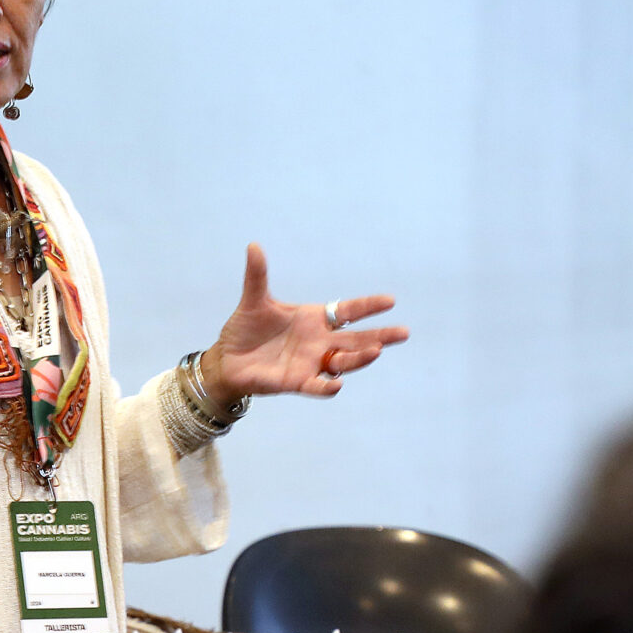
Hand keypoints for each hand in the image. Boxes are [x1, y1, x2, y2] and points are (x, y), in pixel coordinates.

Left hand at [204, 244, 406, 400]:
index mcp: (315, 319)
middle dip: (381, 336)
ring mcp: (311, 363)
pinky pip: (317, 386)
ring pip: (344, 362)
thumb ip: (257, 275)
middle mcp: (319, 342)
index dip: (368, 306)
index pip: (348, 311)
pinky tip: (338, 384)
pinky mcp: (297, 382)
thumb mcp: (254, 300)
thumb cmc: (245, 329)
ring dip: (360, 358)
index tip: (390, 300)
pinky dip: (327, 386)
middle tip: (404, 332)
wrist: (228, 359)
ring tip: (375, 350)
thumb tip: (253, 246)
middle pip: (357, 340)